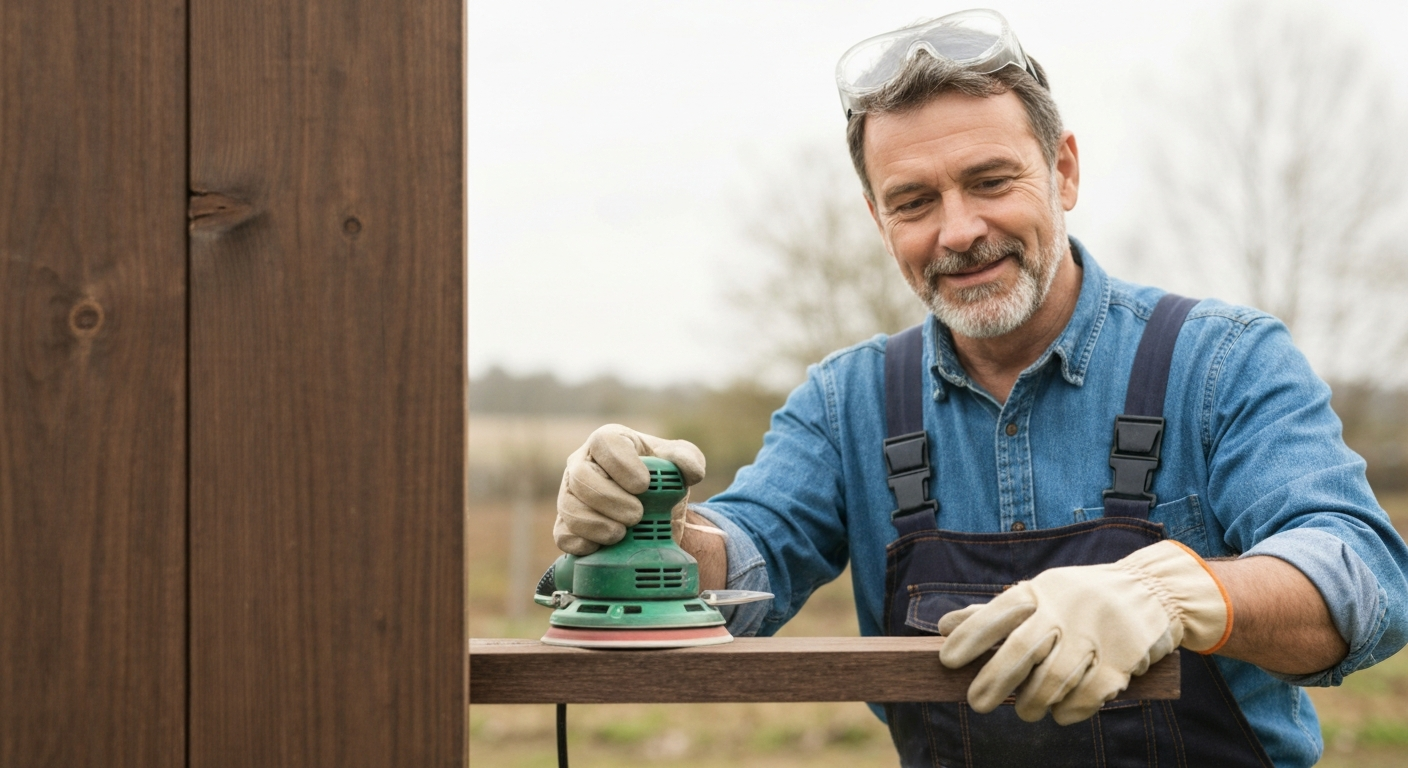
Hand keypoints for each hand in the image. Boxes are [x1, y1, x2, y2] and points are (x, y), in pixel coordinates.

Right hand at [554, 424, 705, 555]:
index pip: (604, 442)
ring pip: (569, 507)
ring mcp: (570, 495)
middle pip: (581, 477)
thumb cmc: (661, 478)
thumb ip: (688, 459)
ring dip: (596, 524)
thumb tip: (691, 471)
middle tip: (637, 515)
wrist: (654, 511)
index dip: (621, 464)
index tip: (644, 485)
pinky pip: (563, 535)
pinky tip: (602, 547)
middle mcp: (583, 464)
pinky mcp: (566, 524)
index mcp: (609, 442)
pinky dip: (582, 543)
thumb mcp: (680, 463)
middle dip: (610, 499)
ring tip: (622, 534)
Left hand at [937, 540, 1230, 724]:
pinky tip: (1060, 714)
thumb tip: (943, 627)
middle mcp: (1066, 609)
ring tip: (1025, 712)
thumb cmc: (1081, 597)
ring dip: (1033, 703)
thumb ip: (995, 612)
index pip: (999, 611)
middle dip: (995, 680)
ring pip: (1054, 679)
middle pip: (1022, 649)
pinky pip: (1089, 694)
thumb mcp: (1041, 592)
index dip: (970, 635)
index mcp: (1042, 590)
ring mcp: (1096, 634)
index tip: (946, 660)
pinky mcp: (1123, 659)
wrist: (1153, 590)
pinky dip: (1070, 711)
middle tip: (976, 703)